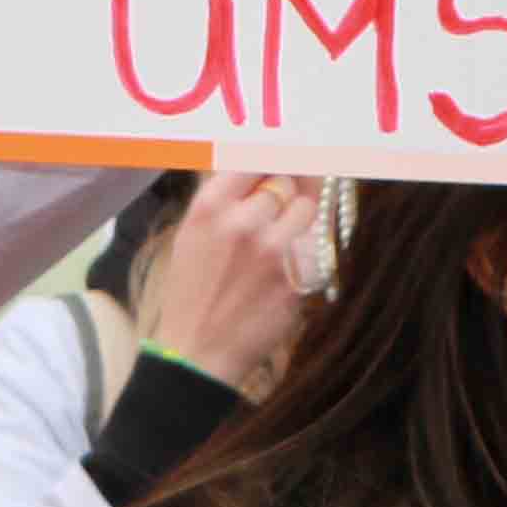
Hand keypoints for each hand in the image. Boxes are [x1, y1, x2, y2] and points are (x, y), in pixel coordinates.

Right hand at [134, 173, 316, 402]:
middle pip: (287, 180)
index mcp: (209, 207)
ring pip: (308, 208)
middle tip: (287, 197)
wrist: (196, 350)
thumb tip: (263, 165)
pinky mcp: (296, 279)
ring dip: (301, 216)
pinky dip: (306, 251)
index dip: (275, 158)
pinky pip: (314, 246)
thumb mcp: (193, 234)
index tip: (287, 156)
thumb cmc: (194, 290)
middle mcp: (242, 222)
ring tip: (284, 234)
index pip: (257, 158)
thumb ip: (225, 198)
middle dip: (289, 188)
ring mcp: (273, 251)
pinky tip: (284, 266)